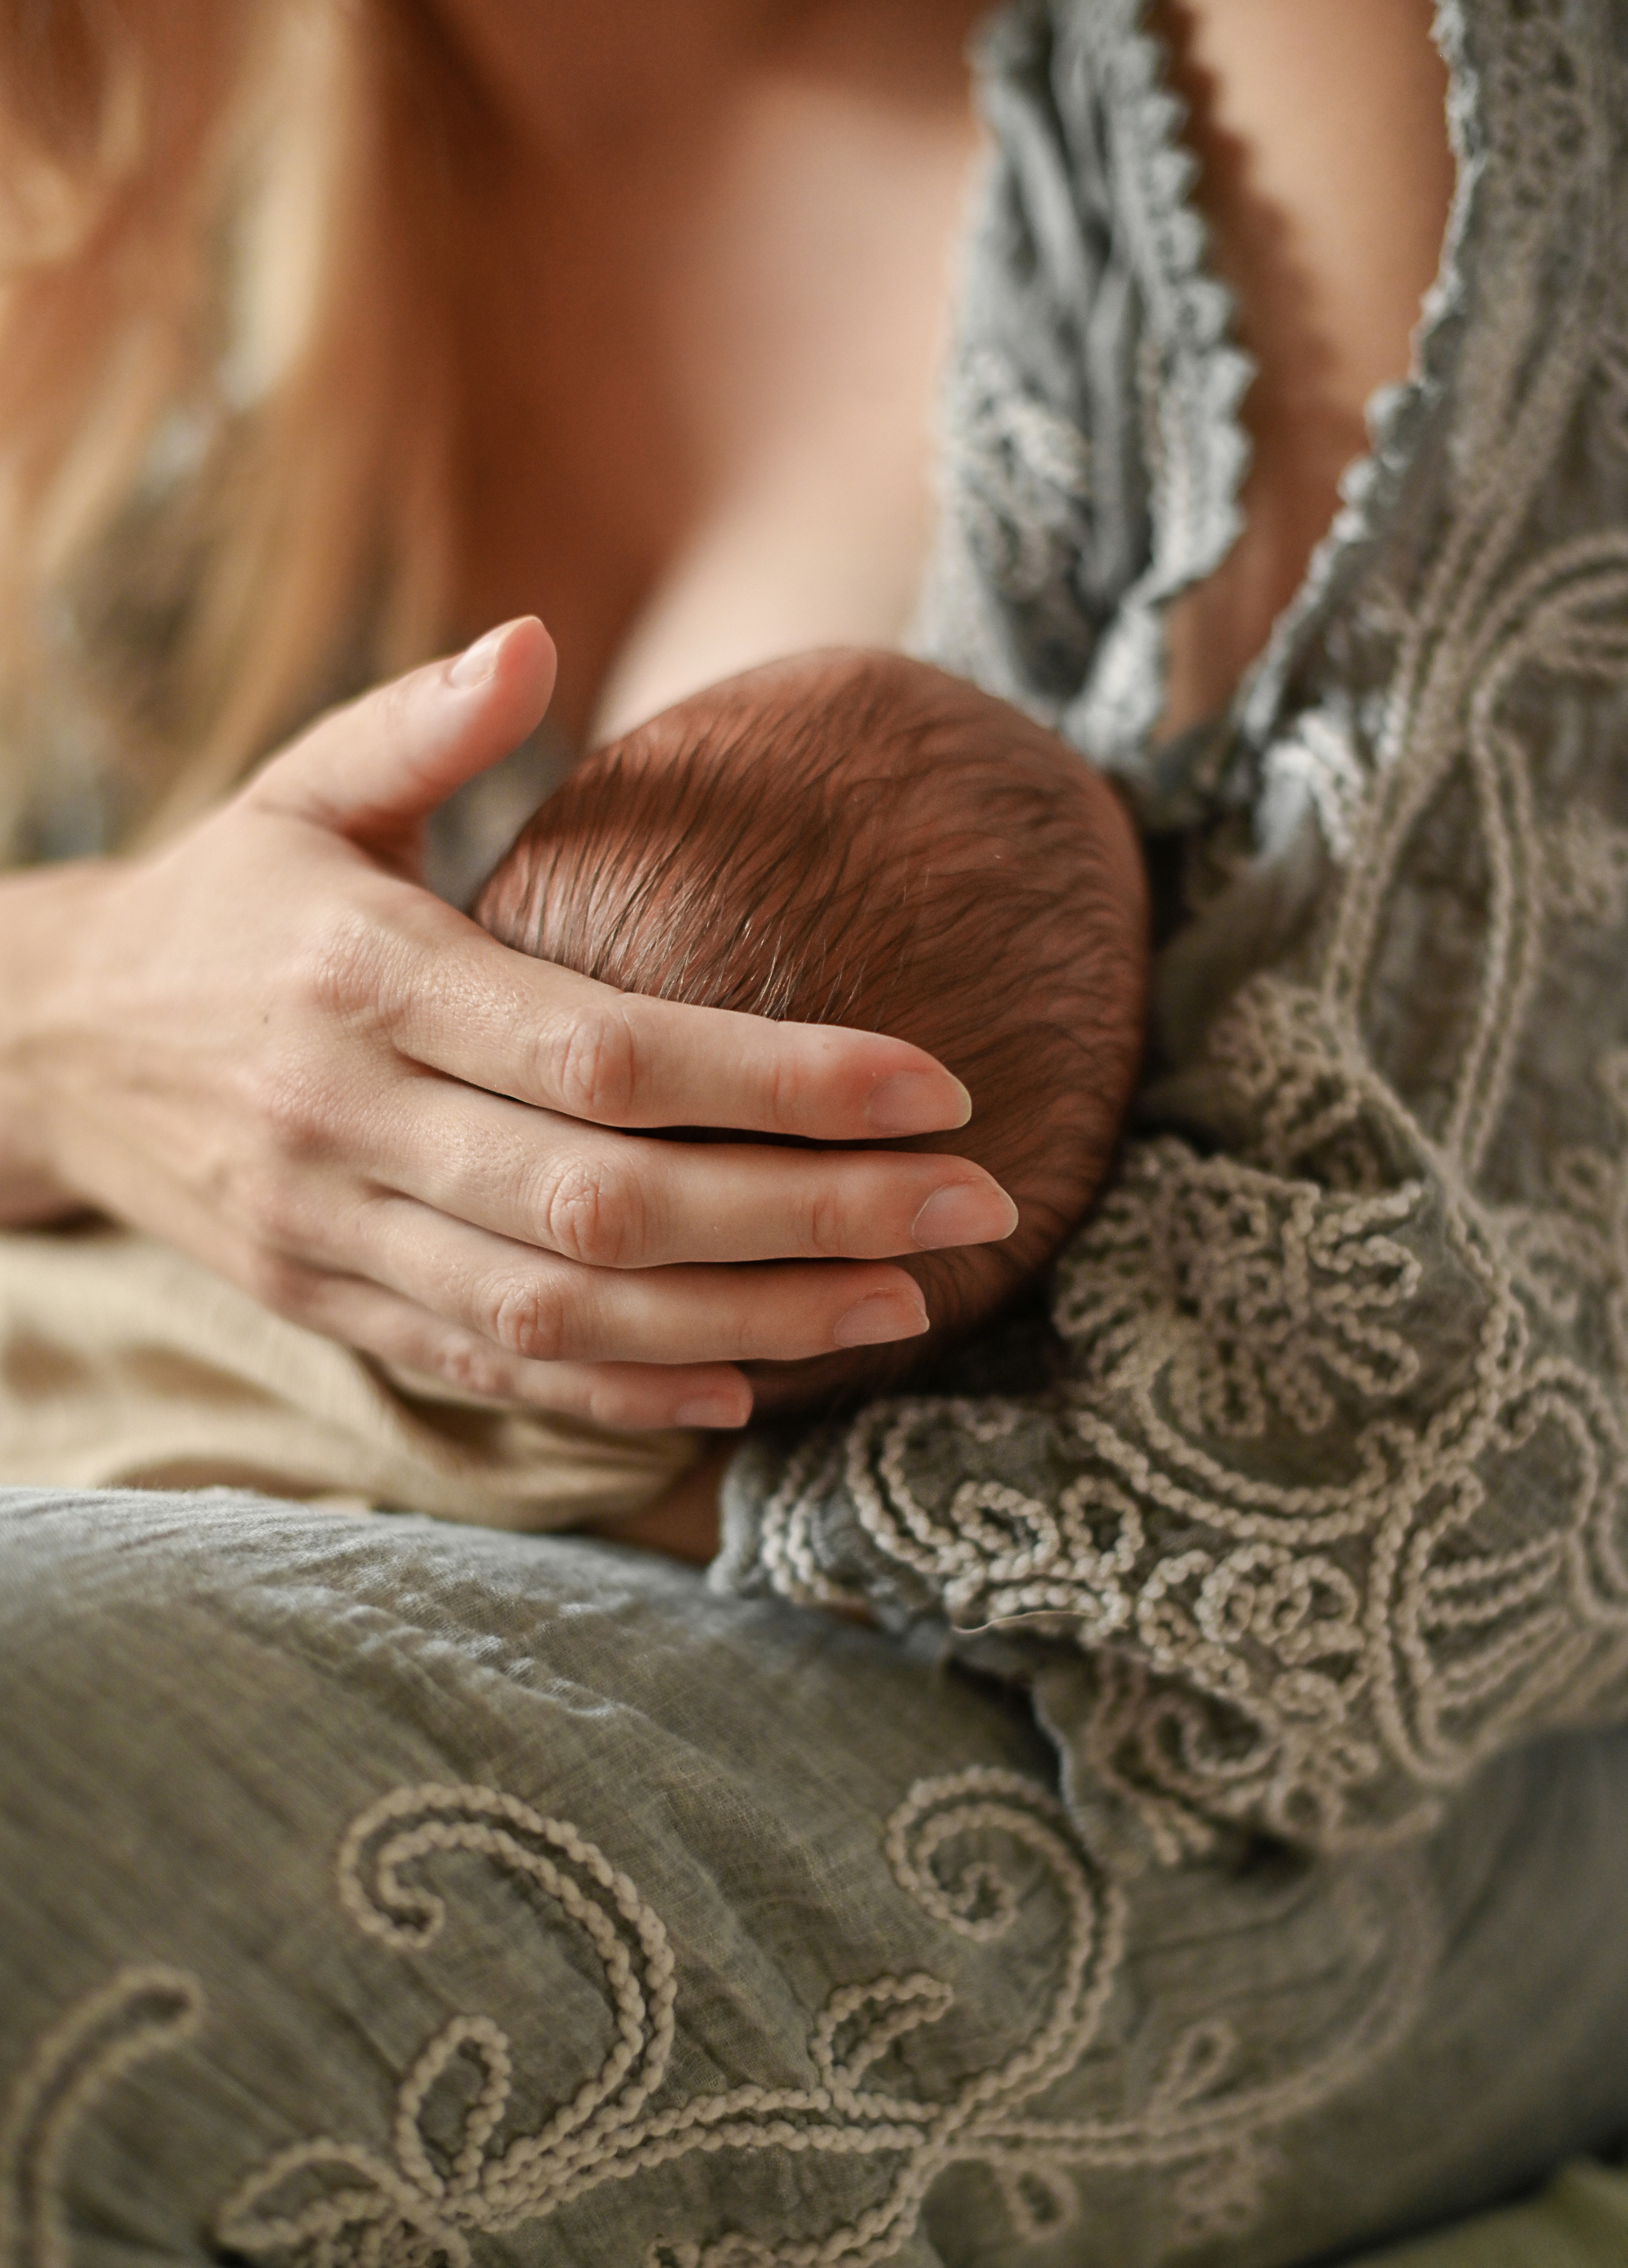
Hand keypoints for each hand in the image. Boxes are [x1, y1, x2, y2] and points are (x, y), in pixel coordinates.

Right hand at [7, 618, 1015, 1428]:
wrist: (48, 1044)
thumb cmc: (225, 900)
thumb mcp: (300, 787)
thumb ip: (423, 721)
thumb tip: (536, 637)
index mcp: (364, 977)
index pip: (611, 1055)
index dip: (782, 1082)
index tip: (939, 1086)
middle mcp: (348, 1121)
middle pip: (613, 1206)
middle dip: (810, 1218)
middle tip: (974, 1211)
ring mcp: (332, 1236)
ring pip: (567, 1318)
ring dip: (749, 1323)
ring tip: (903, 1307)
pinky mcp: (326, 1307)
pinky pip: (493, 1375)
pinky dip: (626, 1395)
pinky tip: (753, 1383)